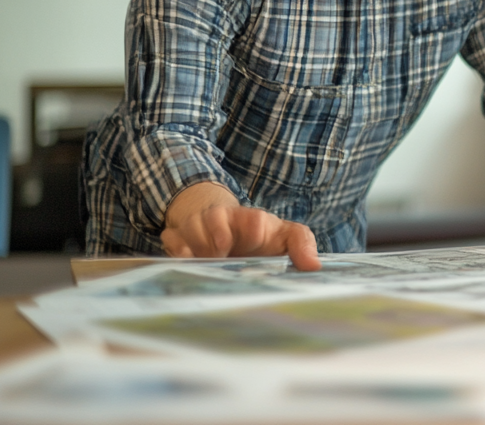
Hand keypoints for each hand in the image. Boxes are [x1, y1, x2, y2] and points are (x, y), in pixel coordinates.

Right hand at [161, 182, 320, 270]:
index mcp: (253, 219)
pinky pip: (170, 238)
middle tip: (223, 255)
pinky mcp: (179, 236)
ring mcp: (199, 225)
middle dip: (216, 237)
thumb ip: (303, 246)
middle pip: (213, 219)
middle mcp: (224, 218)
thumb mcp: (287, 237)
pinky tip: (186, 261)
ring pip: (190, 228)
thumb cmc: (263, 237)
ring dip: (197, 247)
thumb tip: (315, 266)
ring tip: (208, 261)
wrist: (230, 230)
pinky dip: (176, 250)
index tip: (253, 239)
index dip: (251, 227)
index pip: (252, 217)